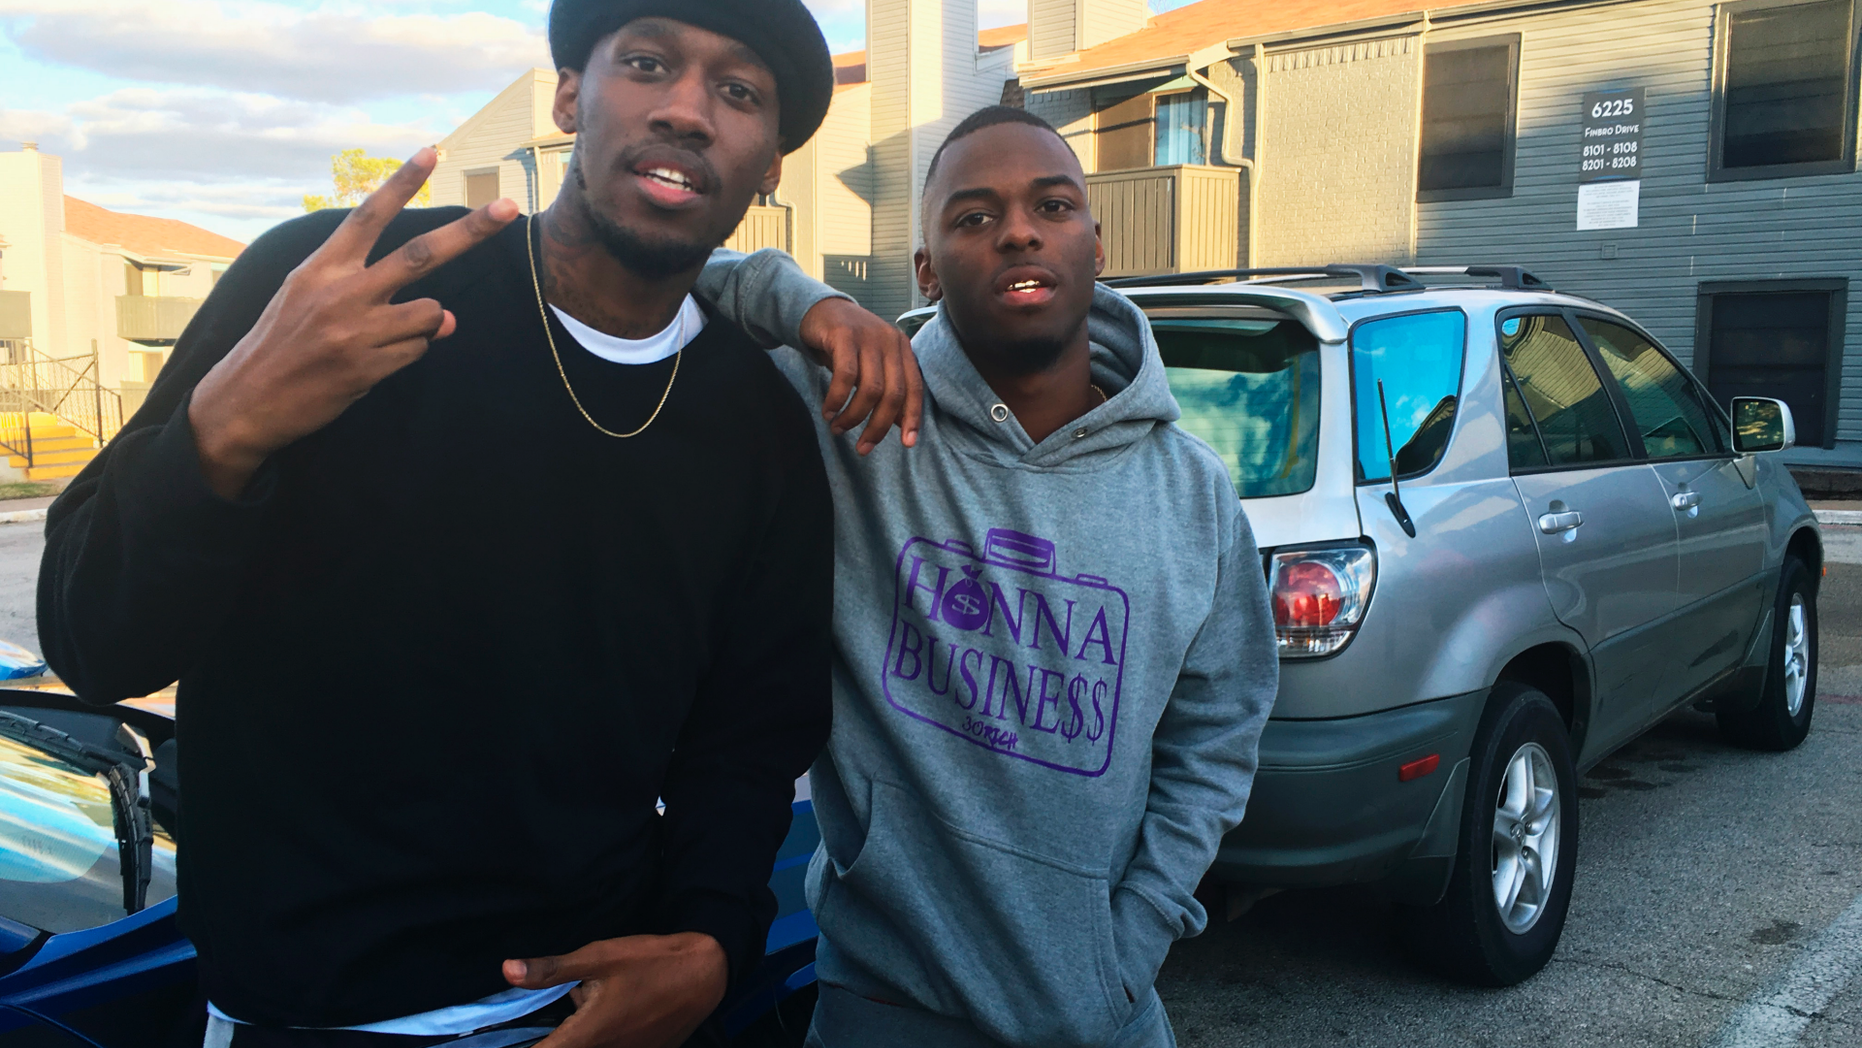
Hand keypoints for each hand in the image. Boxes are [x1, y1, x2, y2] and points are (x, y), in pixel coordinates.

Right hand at [188, 147, 518, 497]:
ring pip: (431, 313)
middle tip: (509, 208)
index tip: (431, 152)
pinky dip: (406, 355)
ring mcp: (355, 330)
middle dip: (470, 231)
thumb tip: (447, 315)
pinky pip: (416, 352)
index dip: (402, 183)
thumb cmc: (283, 342)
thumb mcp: (311, 301)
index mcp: (322, 267)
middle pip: (421, 254)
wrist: (245, 400)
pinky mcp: (365, 368)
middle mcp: (341, 292)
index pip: (369, 216)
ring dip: (424, 324)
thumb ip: (373, 295)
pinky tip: (369, 364)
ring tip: (382, 337)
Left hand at [503, 932, 727, 1047]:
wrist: (705, 973)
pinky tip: (622, 1011)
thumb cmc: (650, 962)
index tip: (502, 1044)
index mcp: (588, 1034)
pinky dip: (607, 1036)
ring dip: (583, 1035)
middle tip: (563, 1010)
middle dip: (559, 1037)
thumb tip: (507, 970)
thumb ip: (552, 970)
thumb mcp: (599, 957)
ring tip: (603, 1003)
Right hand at [796, 297, 923, 454]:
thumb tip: (900, 425)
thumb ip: (886, 389)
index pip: (914, 388)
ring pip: (870, 388)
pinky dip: (837, 399)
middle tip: (862, 447)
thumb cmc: (849, 345)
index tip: (907, 444)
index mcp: (902, 349)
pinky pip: (845, 376)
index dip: (912, 417)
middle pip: (893, 393)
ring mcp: (868, 337)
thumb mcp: (872, 365)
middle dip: (878, 426)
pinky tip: (828, 412)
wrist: (821, 310)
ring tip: (838, 429)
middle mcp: (890, 341)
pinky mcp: (844, 335)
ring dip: (853, 416)